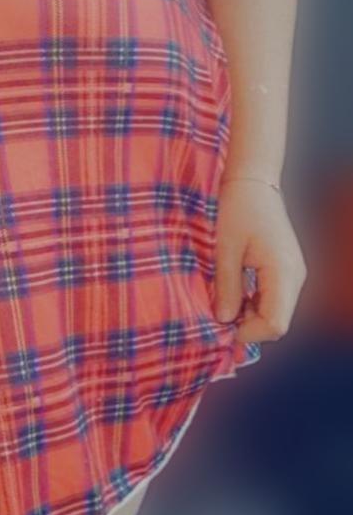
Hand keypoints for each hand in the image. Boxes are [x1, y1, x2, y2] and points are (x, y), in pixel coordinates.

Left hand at [213, 177, 307, 351]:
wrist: (253, 182)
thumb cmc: (238, 209)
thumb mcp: (225, 249)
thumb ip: (227, 287)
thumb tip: (224, 320)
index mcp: (283, 272)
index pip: (275, 324)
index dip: (248, 333)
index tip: (220, 323)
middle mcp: (295, 277)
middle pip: (277, 322)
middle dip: (248, 326)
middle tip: (218, 313)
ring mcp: (293, 274)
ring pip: (275, 313)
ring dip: (249, 315)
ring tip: (223, 301)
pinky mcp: (286, 270)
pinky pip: (273, 299)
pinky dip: (254, 304)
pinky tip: (234, 292)